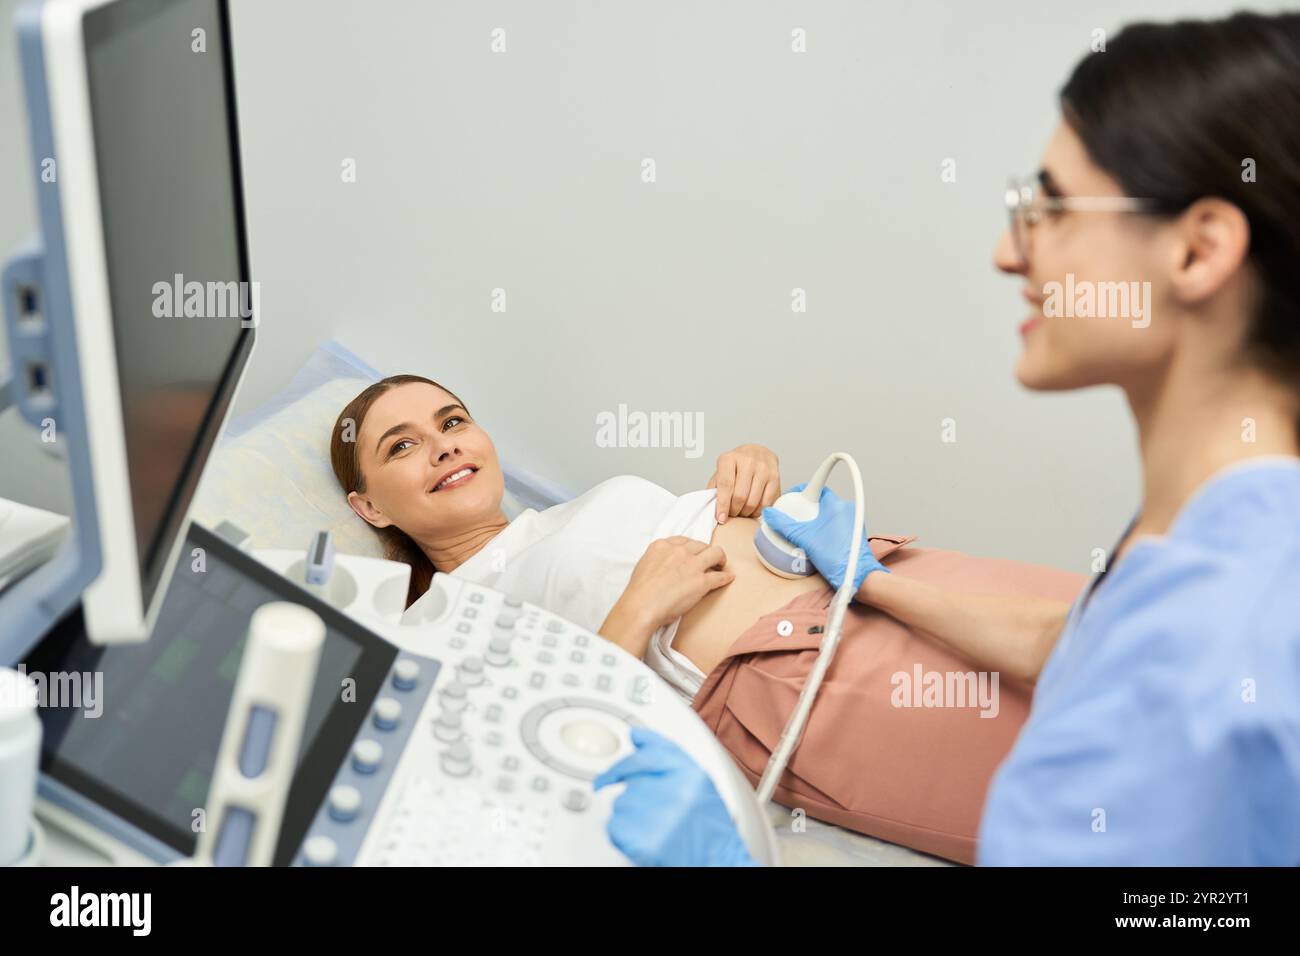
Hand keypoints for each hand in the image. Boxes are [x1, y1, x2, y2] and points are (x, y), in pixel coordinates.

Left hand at [593, 726, 758, 866]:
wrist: (721, 865)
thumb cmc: (712, 829)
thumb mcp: (700, 782)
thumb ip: (669, 755)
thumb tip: (636, 736)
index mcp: (692, 774)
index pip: (646, 755)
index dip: (625, 763)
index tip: (612, 772)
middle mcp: (677, 792)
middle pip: (631, 781)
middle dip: (635, 796)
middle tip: (648, 813)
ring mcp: (661, 818)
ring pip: (622, 803)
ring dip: (630, 816)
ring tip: (654, 827)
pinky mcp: (646, 843)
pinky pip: (616, 827)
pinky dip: (623, 835)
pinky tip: (644, 839)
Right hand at [616, 536, 734, 631]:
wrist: (641, 606)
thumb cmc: (638, 591)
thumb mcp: (644, 564)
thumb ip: (658, 559)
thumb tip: (665, 565)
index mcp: (662, 545)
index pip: (684, 540)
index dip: (691, 548)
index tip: (694, 553)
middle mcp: (679, 551)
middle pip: (701, 545)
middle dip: (705, 552)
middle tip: (708, 560)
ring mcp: (692, 565)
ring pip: (716, 553)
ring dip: (720, 558)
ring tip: (721, 565)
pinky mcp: (702, 581)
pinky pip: (720, 576)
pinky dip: (726, 576)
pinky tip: (728, 577)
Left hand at [707, 444, 780, 523]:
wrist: (758, 452)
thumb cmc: (737, 466)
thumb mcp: (721, 472)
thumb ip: (715, 488)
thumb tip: (712, 509)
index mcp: (729, 459)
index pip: (725, 485)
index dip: (723, 504)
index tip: (721, 518)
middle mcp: (747, 461)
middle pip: (740, 495)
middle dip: (734, 511)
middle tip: (732, 514)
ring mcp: (763, 468)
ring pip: (753, 501)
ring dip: (746, 513)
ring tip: (741, 512)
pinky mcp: (775, 477)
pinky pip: (766, 502)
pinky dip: (758, 511)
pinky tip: (753, 510)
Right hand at [761, 483, 888, 592]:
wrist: (858, 577)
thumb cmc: (837, 558)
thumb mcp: (804, 539)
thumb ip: (784, 525)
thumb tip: (770, 514)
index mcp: (836, 505)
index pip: (818, 487)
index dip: (803, 491)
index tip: (794, 498)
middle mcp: (847, 510)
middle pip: (822, 502)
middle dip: (807, 509)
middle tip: (796, 519)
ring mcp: (853, 521)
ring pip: (829, 514)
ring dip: (816, 519)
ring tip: (805, 532)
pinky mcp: (854, 532)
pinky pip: (837, 524)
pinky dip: (826, 528)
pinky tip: (818, 540)